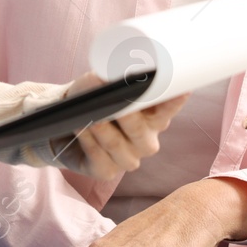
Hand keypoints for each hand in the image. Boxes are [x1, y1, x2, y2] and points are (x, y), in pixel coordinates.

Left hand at [57, 72, 188, 178]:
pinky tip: (79, 127)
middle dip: (126, 115)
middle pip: (140, 130)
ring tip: (88, 113)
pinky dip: (87, 140)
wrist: (64, 123)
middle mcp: (145, 142)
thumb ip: (112, 77)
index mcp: (154, 118)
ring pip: (116, 143)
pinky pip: (98, 156)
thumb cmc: (90, 98)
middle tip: (115, 98)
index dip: (176, 100)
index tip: (182, 90)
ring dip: (101, 127)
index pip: (169, 108)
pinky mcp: (105, 171)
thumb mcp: (101, 82)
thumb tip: (108, 75)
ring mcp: (127, 159)